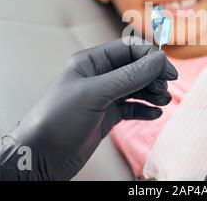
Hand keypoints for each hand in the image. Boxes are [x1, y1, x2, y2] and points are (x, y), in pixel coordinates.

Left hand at [0, 37, 177, 180]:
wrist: (40, 157)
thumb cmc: (58, 119)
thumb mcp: (95, 93)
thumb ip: (129, 76)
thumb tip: (159, 59)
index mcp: (91, 62)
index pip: (128, 49)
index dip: (149, 57)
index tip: (166, 69)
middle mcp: (99, 76)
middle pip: (135, 68)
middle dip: (153, 75)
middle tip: (166, 87)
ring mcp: (104, 97)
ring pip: (136, 88)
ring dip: (152, 92)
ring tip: (162, 101)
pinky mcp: (107, 116)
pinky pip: (132, 107)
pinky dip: (145, 109)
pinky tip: (154, 114)